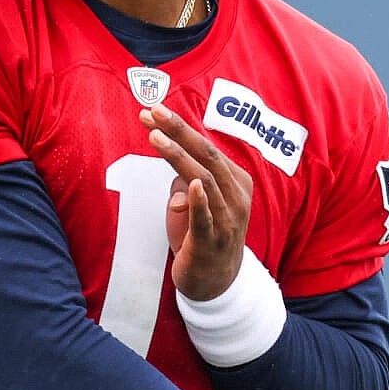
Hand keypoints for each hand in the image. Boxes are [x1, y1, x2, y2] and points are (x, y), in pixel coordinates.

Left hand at [142, 104, 253, 300]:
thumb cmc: (202, 233)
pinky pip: (207, 218)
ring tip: (155, 137)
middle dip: (179, 131)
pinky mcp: (212, 242)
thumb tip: (172, 160)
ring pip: (204, 181)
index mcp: (235, 181)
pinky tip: (191, 184)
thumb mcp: (197, 200)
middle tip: (152, 110)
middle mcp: (235, 196)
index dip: (180, 127)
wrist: (216, 281)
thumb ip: (186, 179)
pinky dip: (199, 201)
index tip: (152, 108)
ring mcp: (227, 219)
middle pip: (207, 156)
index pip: (206, 147)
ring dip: (179, 157)